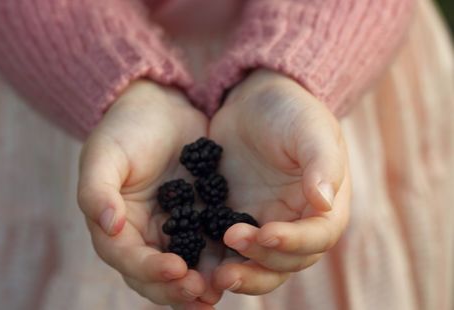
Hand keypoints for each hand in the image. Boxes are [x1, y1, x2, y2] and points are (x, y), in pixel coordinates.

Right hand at [77, 81, 218, 307]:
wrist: (160, 109)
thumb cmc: (125, 130)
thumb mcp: (104, 155)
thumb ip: (98, 191)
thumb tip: (108, 226)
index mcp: (115, 227)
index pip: (127, 258)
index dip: (149, 269)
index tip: (175, 268)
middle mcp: (143, 237)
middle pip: (155, 277)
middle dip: (177, 288)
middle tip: (202, 291)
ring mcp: (172, 232)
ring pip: (183, 271)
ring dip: (199, 287)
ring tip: (219, 291)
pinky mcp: (199, 221)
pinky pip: (208, 249)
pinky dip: (219, 263)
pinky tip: (237, 268)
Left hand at [208, 69, 350, 294]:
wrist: (253, 102)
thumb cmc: (291, 112)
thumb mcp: (311, 130)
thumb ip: (321, 163)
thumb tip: (325, 203)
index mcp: (323, 207)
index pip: (317, 237)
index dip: (293, 242)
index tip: (266, 233)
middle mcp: (295, 224)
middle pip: (286, 262)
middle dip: (261, 264)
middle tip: (232, 256)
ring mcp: (263, 224)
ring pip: (257, 265)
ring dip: (240, 274)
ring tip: (215, 276)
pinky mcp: (233, 220)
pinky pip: (227, 250)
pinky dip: (215, 261)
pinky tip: (195, 264)